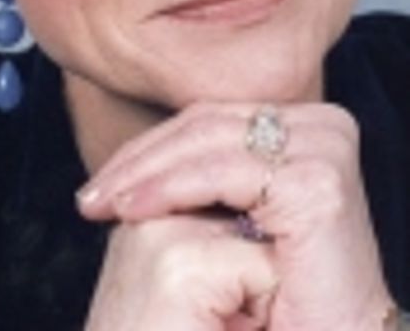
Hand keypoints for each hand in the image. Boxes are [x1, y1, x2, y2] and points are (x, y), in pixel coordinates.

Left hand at [78, 102, 392, 329]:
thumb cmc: (278, 297)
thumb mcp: (232, 217)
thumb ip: (200, 173)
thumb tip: (127, 158)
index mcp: (304, 122)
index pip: (209, 120)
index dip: (151, 148)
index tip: (101, 183)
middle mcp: (323, 124)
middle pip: (206, 125)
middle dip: (140, 160)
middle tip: (90, 196)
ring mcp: (325, 147)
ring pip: (209, 143)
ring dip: (144, 174)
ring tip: (103, 204)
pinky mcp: (318, 181)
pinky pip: (224, 173)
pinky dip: (170, 188)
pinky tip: (133, 210)